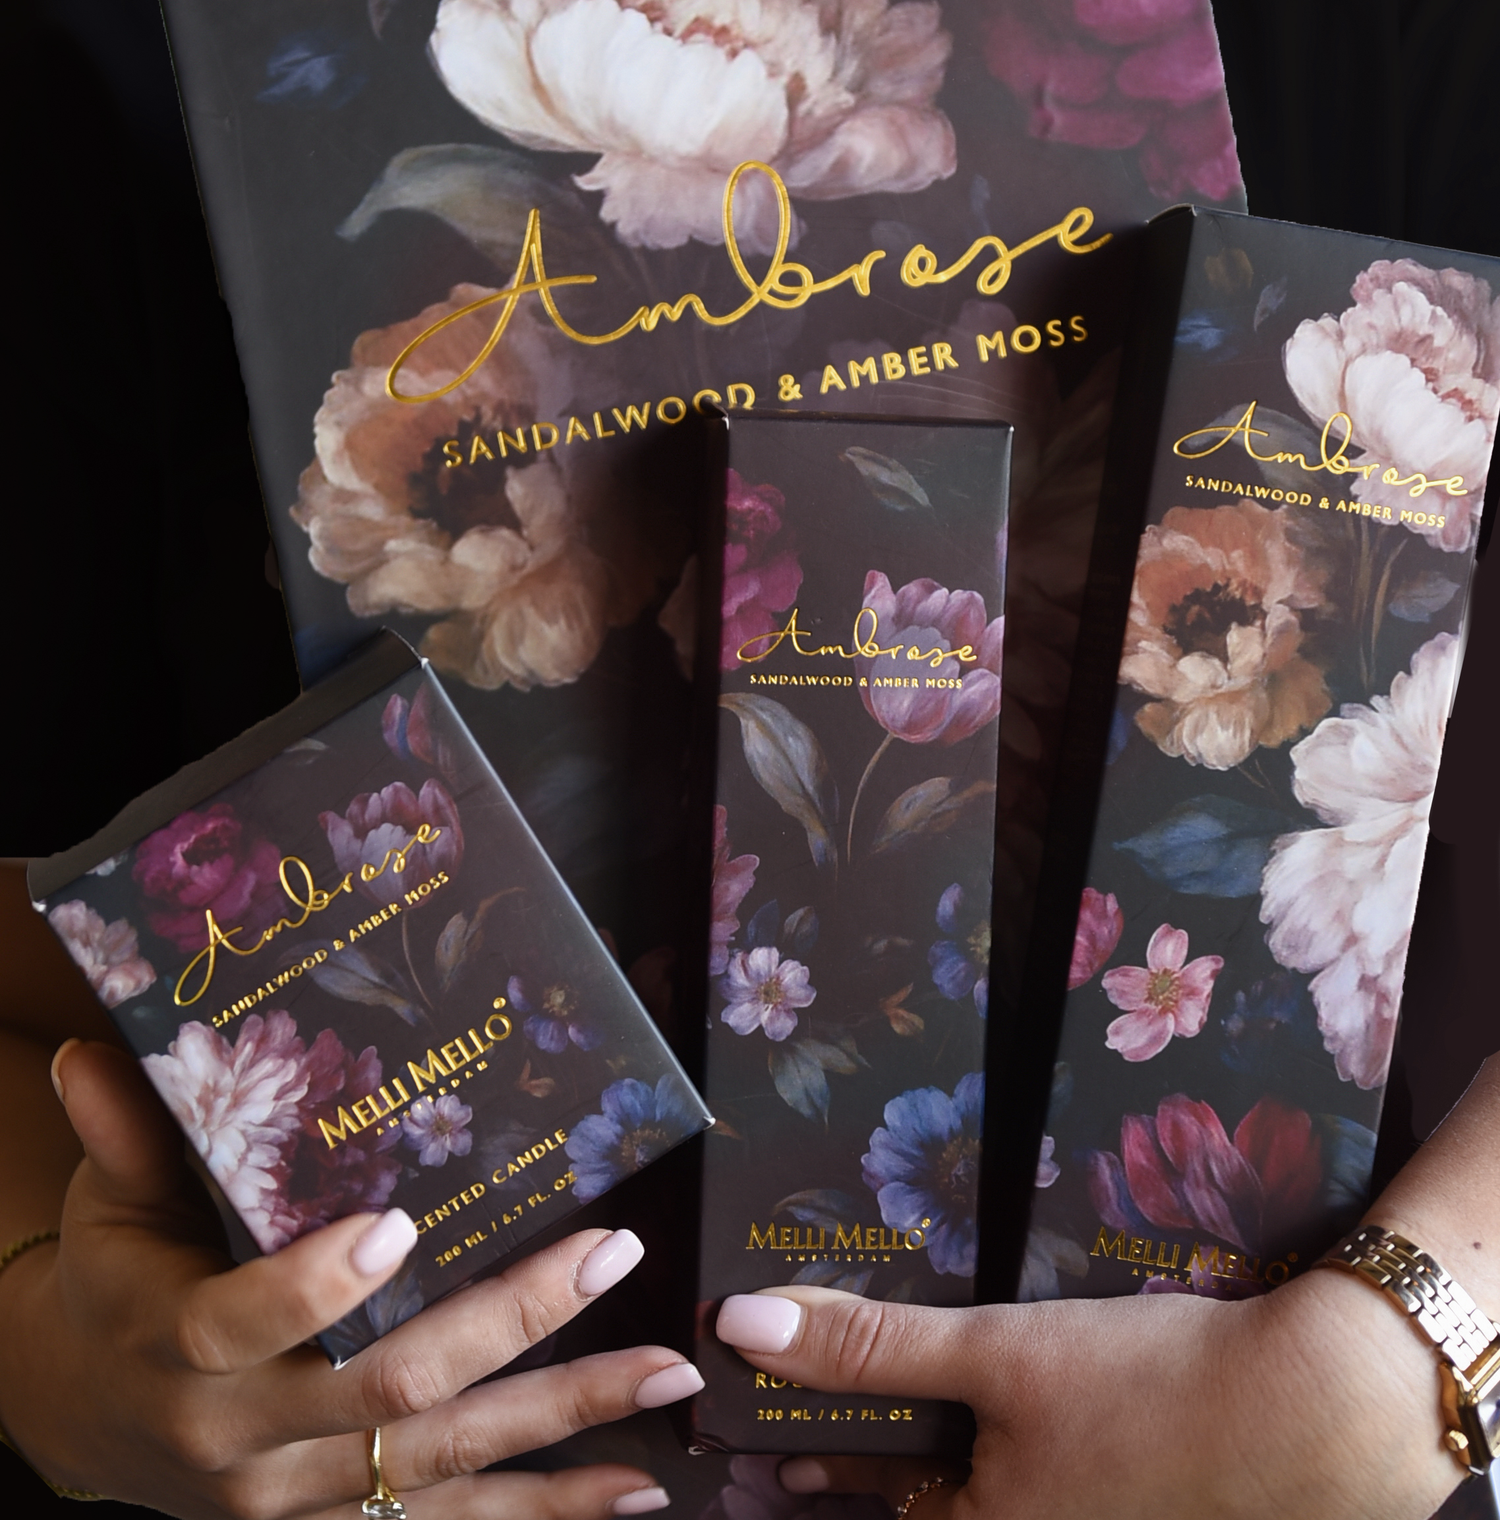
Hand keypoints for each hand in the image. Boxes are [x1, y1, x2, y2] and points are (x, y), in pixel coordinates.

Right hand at [0, 1040, 702, 1518]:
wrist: (88, 1413)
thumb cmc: (117, 1281)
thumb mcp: (112, 1202)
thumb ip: (125, 1131)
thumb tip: (90, 1046)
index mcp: (174, 1343)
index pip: (239, 1323)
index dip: (317, 1286)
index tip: (402, 1223)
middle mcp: (238, 1435)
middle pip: (385, 1389)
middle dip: (510, 1320)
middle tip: (610, 1252)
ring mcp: (293, 1495)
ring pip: (441, 1462)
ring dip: (562, 1413)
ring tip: (664, 1371)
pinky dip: (544, 1507)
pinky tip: (633, 1489)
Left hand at [713, 1054, 1499, 1519]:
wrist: (1320, 1413)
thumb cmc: (1154, 1393)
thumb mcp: (1000, 1356)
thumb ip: (871, 1346)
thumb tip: (742, 1326)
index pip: (856, 1502)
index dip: (796, 1459)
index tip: (749, 1434)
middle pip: (907, 1498)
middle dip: (842, 1454)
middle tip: (783, 1421)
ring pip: (962, 1483)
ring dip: (908, 1439)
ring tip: (851, 1406)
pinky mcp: (1112, 1494)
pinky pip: (1018, 1467)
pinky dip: (977, 1431)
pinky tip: (973, 1392)